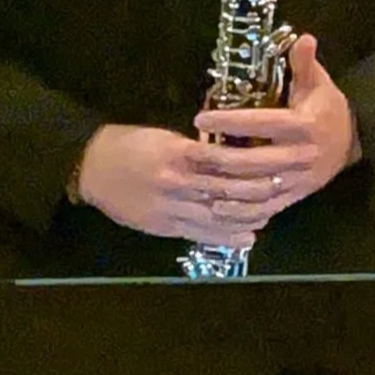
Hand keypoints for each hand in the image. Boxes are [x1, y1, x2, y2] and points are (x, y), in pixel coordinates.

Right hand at [72, 123, 283, 245]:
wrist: (88, 166)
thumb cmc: (127, 145)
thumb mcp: (162, 138)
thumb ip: (195, 150)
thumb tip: (229, 156)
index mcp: (178, 154)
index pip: (226, 160)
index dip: (256, 164)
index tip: (279, 161)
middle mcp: (178, 183)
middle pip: (229, 189)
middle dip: (261, 188)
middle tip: (286, 185)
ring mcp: (172, 208)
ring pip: (220, 215)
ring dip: (249, 215)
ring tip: (271, 211)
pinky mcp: (165, 226)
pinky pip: (202, 234)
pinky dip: (227, 236)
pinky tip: (248, 236)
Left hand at [190, 34, 360, 224]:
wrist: (352, 142)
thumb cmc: (327, 108)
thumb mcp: (319, 83)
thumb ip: (305, 63)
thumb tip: (303, 37)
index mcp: (305, 127)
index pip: (263, 123)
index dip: (231, 121)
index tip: (200, 118)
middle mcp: (301, 157)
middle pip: (256, 162)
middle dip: (221, 158)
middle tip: (190, 152)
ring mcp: (299, 181)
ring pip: (259, 189)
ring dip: (227, 188)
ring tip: (199, 180)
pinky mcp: (296, 196)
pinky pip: (267, 208)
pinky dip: (242, 212)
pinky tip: (218, 208)